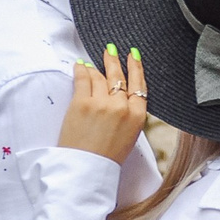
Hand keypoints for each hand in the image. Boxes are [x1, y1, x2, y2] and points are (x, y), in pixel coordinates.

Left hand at [58, 44, 146, 162]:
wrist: (86, 169)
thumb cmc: (107, 157)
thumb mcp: (130, 136)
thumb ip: (129, 114)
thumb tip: (120, 94)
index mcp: (138, 117)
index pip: (139, 85)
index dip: (136, 67)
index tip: (133, 56)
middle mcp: (122, 107)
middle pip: (119, 76)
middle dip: (114, 60)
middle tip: (111, 49)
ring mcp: (101, 103)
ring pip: (100, 76)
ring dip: (96, 67)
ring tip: (92, 62)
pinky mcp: (82, 103)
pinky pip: (83, 79)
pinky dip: (81, 70)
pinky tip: (80, 66)